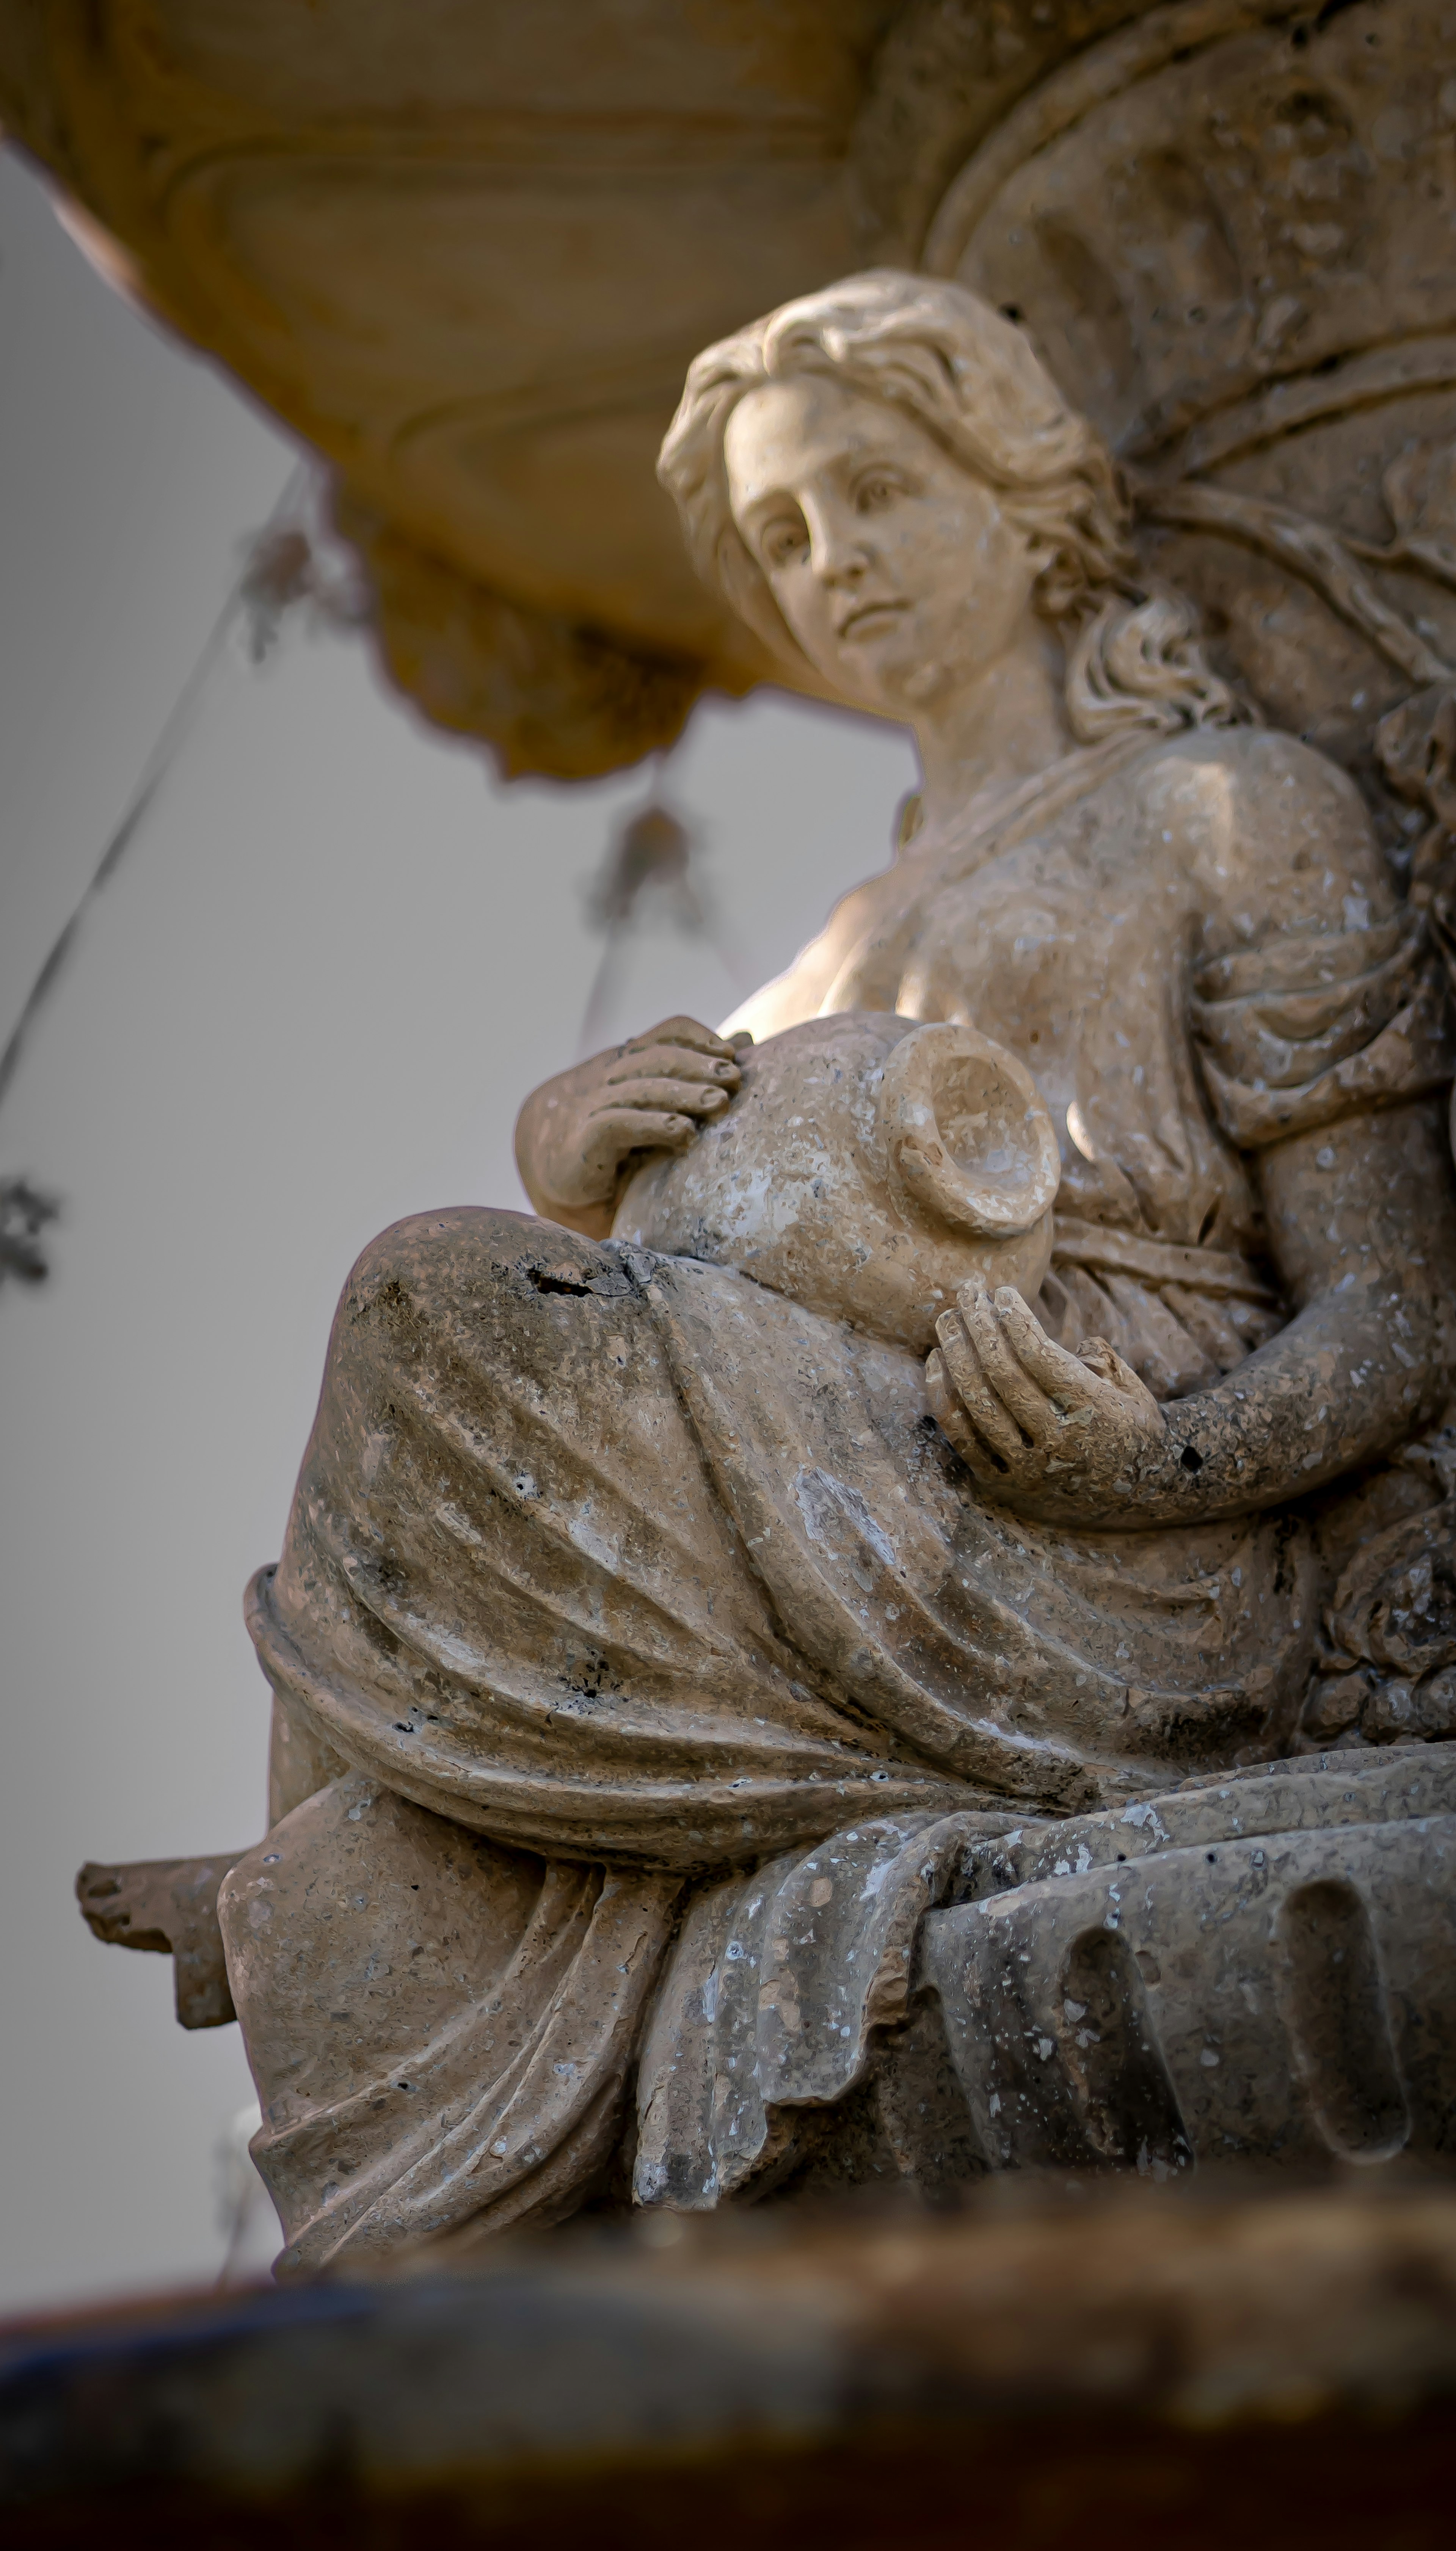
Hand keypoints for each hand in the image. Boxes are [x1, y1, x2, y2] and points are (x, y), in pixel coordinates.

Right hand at [515, 1017, 746, 1232]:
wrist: (555, 1166)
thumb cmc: (621, 1133)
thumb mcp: (658, 1099)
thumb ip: (698, 1072)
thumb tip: (745, 1041)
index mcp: (632, 1061)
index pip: (666, 1032)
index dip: (698, 1038)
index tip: (730, 1055)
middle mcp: (612, 1076)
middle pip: (658, 1058)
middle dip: (699, 1065)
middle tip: (734, 1078)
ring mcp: (595, 1105)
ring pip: (642, 1089)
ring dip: (685, 1093)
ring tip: (721, 1103)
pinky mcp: (585, 1140)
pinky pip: (619, 1124)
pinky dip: (653, 1125)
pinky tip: (684, 1132)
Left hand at [925, 1280, 1167, 1524]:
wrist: (1136, 1496)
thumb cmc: (1129, 1426)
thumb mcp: (1130, 1388)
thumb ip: (1098, 1356)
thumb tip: (1056, 1338)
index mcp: (1093, 1412)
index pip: (1041, 1357)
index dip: (1016, 1319)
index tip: (1002, 1291)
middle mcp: (1058, 1443)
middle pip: (1002, 1374)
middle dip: (979, 1325)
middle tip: (967, 1291)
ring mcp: (1027, 1468)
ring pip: (977, 1403)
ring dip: (955, 1353)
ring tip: (947, 1319)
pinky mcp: (1002, 1486)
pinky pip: (961, 1437)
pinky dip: (941, 1396)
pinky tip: (935, 1361)